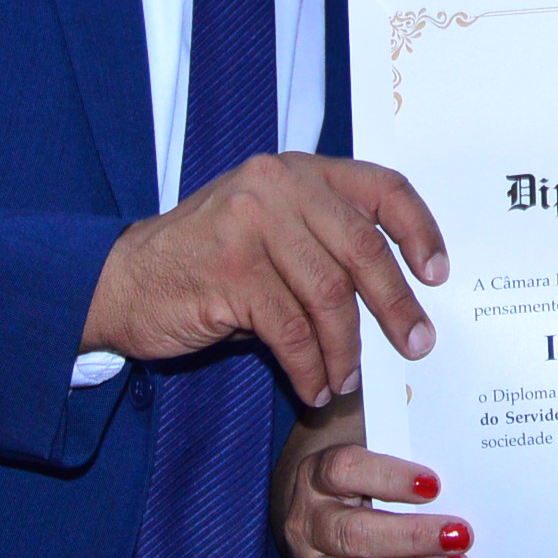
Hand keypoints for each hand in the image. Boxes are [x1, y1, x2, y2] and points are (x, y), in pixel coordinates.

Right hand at [82, 152, 445, 408]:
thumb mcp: (268, 232)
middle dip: (396, 303)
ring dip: (348, 348)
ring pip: (329, 295)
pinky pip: (291, 330)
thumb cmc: (205, 262)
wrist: (119, 281)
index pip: (383, 187)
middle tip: (416, 345)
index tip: (438, 273)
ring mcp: (251, 224)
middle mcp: (278, 186)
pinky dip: (310, 366)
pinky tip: (315, 386)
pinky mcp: (230, 272)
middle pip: (364, 247)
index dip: (419, 230)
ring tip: (349, 379)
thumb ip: (323, 245)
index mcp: (299, 171)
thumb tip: (395, 298)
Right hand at [274, 432, 470, 557]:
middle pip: (353, 534)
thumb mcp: (367, 432)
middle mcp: (309, 522)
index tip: (433, 484)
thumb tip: (434, 404)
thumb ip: (396, 423)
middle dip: (412, 538)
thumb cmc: (359, 465)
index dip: (388, 477)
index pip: (344, 470)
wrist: (312, 500)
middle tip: (461, 535)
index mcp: (317, 474)